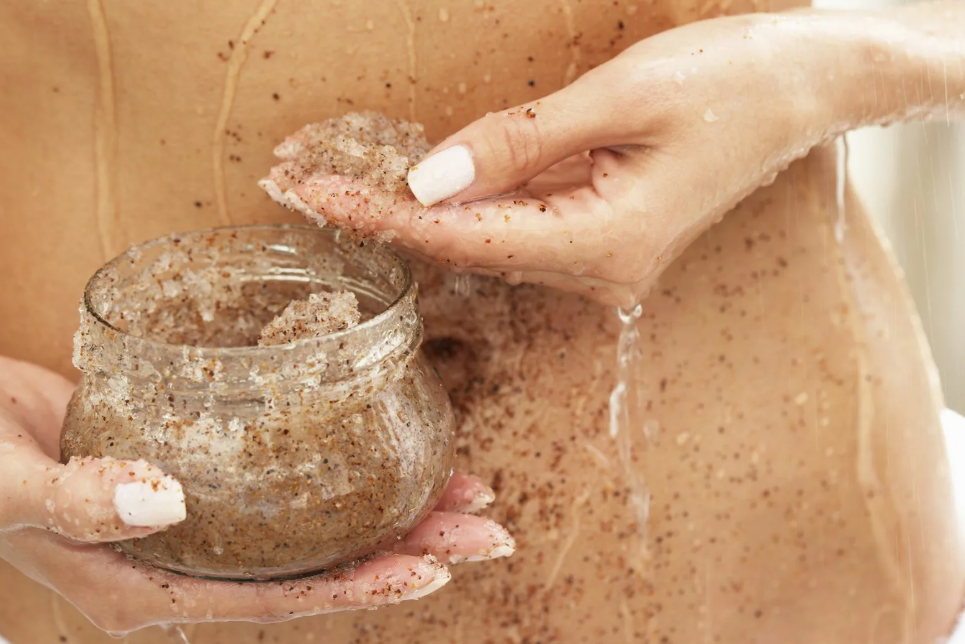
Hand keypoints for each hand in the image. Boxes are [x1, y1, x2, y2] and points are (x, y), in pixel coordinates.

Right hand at [0, 350, 511, 631]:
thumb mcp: (2, 480)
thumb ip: (76, 498)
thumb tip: (165, 503)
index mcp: (142, 592)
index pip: (273, 602)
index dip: (355, 590)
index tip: (433, 567)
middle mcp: (180, 564)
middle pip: (313, 570)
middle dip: (404, 553)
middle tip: (488, 526)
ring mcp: (191, 521)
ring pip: (309, 528)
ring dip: (388, 513)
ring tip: (466, 491)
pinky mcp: (193, 472)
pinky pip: (281, 483)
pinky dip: (338, 470)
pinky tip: (383, 448)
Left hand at [262, 13, 841, 304]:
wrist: (808, 87)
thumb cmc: (734, 83)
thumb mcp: (619, 99)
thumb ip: (517, 143)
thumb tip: (426, 179)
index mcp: (602, 246)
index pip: (463, 240)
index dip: (381, 217)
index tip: (311, 195)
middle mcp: (596, 270)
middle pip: (462, 248)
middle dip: (377, 215)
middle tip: (296, 182)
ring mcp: (598, 257)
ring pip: (482, 238)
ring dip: (409, 210)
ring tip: (331, 183)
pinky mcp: (599, 232)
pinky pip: (514, 222)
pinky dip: (457, 203)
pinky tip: (407, 188)